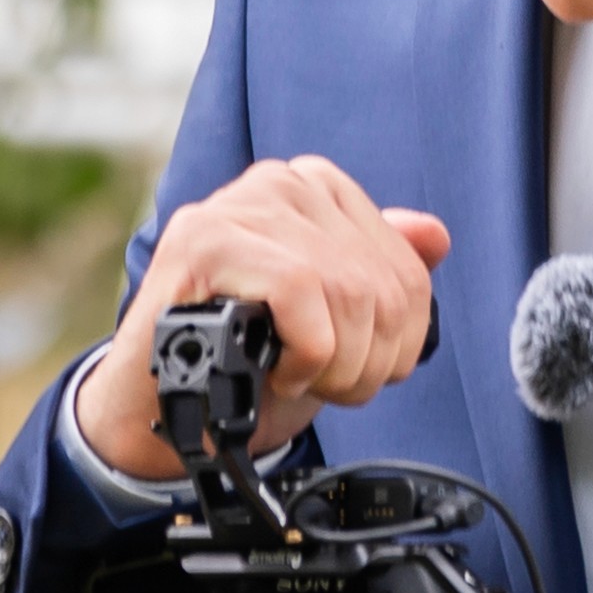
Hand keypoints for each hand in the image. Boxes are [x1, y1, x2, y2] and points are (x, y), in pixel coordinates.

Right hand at [73, 157, 455, 481]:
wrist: (158, 408)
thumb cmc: (239, 361)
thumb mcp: (327, 320)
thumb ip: (378, 271)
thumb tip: (434, 235)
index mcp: (316, 190)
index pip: (407, 269)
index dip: (397, 343)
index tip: (356, 372)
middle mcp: (281, 184)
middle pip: (381, 287)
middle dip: (364, 363)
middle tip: (323, 387)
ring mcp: (240, 205)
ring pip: (348, 292)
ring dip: (333, 365)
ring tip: (298, 381)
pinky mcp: (208, 238)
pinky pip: (300, 292)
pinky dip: (303, 350)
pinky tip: (278, 372)